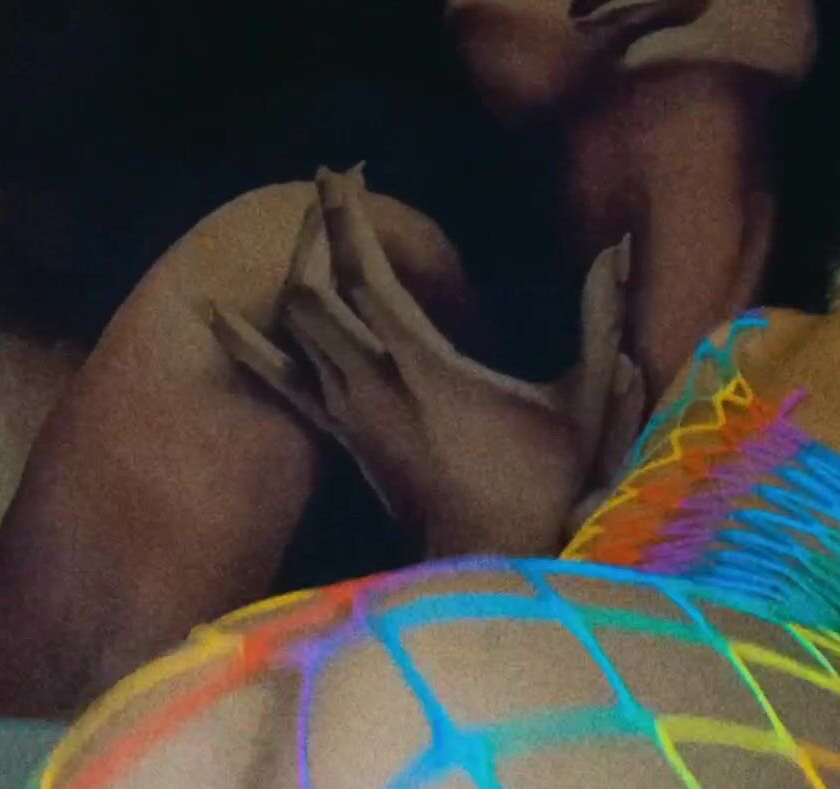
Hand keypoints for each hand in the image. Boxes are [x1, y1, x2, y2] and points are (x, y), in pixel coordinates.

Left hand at [211, 166, 643, 557]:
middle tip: (334, 191)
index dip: (346, 217)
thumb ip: (601, 324)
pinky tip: (219, 318)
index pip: (365, 274)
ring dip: (295, 276)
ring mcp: (349, 417)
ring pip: (294, 331)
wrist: (492, 566)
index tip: (341, 170)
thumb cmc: (542, 490)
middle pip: (311, 293)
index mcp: (421, 368)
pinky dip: (252, 346)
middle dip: (314, 235)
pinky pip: (283, 385)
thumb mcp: (585, 405)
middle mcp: (370, 387)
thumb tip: (620, 249)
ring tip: (307, 235)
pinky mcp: (345, 441)